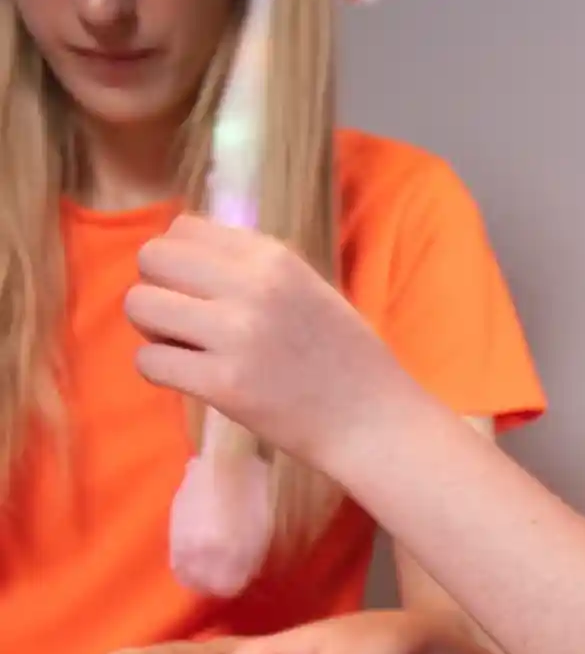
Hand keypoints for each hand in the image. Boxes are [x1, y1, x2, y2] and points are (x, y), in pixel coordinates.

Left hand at [125, 218, 418, 473]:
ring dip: (153, 329)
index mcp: (275, 258)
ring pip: (141, 305)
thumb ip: (253, 268)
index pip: (183, 229)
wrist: (375, 424)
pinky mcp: (224, 386)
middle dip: (158, 289)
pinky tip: (192, 379)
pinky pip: (149, 361)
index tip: (200, 289)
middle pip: (152, 259)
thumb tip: (185, 256)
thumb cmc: (347, 361)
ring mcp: (236, 337)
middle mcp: (253, 288)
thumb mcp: (310, 290)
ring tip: (186, 350)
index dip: (181, 260)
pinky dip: (161, 371)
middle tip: (183, 321)